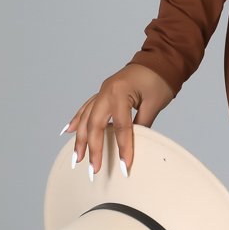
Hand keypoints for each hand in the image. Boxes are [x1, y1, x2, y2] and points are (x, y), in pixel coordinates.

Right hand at [61, 64, 176, 179]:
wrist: (159, 60)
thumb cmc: (159, 80)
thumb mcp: (155, 104)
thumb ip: (142, 125)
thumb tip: (134, 145)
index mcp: (121, 93)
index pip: (121, 127)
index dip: (123, 148)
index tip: (125, 167)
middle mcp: (107, 91)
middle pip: (95, 124)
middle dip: (93, 149)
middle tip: (92, 169)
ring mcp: (102, 91)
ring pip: (86, 118)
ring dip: (81, 139)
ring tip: (77, 158)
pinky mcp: (103, 92)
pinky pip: (86, 108)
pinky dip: (77, 120)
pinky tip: (69, 132)